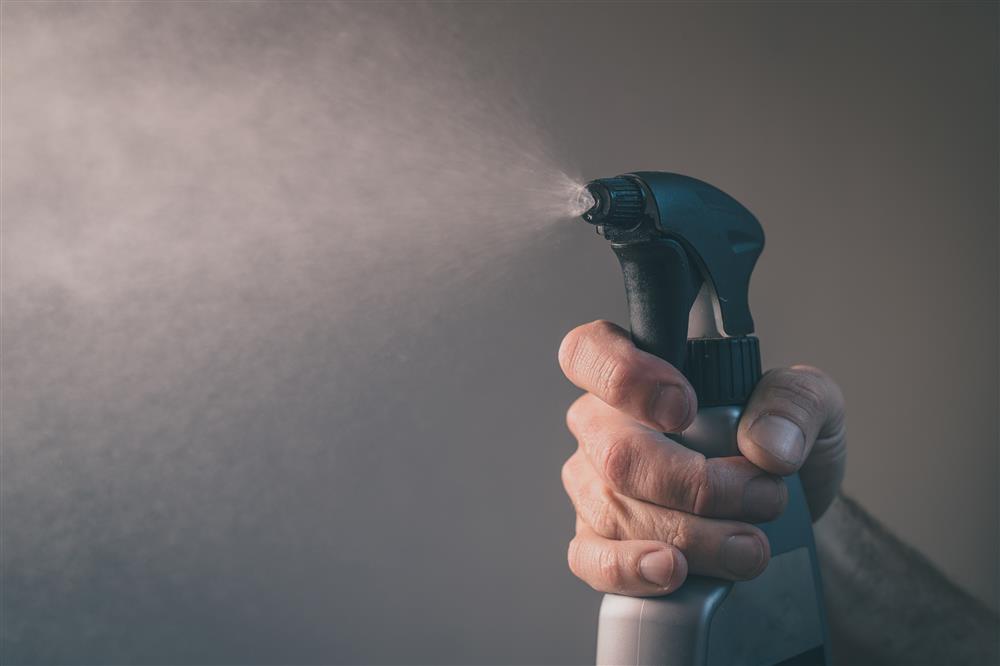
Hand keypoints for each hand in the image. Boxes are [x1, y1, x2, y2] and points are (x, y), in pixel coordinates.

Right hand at [558, 320, 846, 595]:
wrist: (785, 515)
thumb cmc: (779, 444)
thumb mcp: (810, 406)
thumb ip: (794, 403)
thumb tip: (767, 444)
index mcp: (640, 372)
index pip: (589, 352)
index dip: (624, 378)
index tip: (683, 410)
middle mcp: (603, 424)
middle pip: (616, 452)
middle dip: (696, 485)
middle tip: (762, 498)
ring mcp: (593, 484)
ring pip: (615, 509)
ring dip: (690, 535)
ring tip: (750, 547)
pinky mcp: (598, 541)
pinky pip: (592, 558)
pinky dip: (632, 568)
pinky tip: (671, 571)